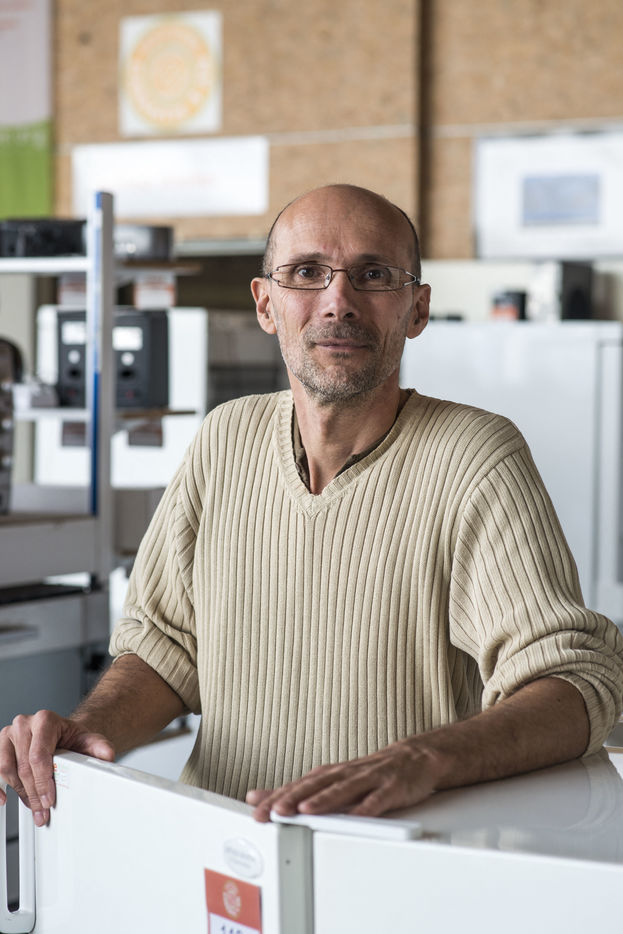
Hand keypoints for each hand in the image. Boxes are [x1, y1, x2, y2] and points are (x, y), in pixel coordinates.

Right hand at [0, 710, 114, 825]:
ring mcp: (9, 735)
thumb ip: (99, 747)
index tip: (49, 800)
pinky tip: (4, 798)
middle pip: (24, 765)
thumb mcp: (88, 740)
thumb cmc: (71, 738)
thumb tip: (106, 755)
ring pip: (7, 769)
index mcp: (45, 720)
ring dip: (20, 793)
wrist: (61, 734)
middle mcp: (24, 724)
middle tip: (44, 811)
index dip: (43, 781)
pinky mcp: (0, 747)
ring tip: (34, 807)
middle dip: (34, 793)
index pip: (39, 755)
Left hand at [246, 739, 441, 822]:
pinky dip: (366, 807)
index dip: (276, 797)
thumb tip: (263, 798)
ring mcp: (369, 779)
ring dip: (323, 800)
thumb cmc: (369, 773)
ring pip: (343, 789)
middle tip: (273, 810)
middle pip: (315, 786)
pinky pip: (378, 799)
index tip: (255, 807)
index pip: (298, 786)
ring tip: (305, 810)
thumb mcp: (334, 780)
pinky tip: (356, 816)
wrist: (414, 758)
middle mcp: (346, 774)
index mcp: (330, 774)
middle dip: (293, 798)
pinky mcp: (392, 787)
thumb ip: (301, 791)